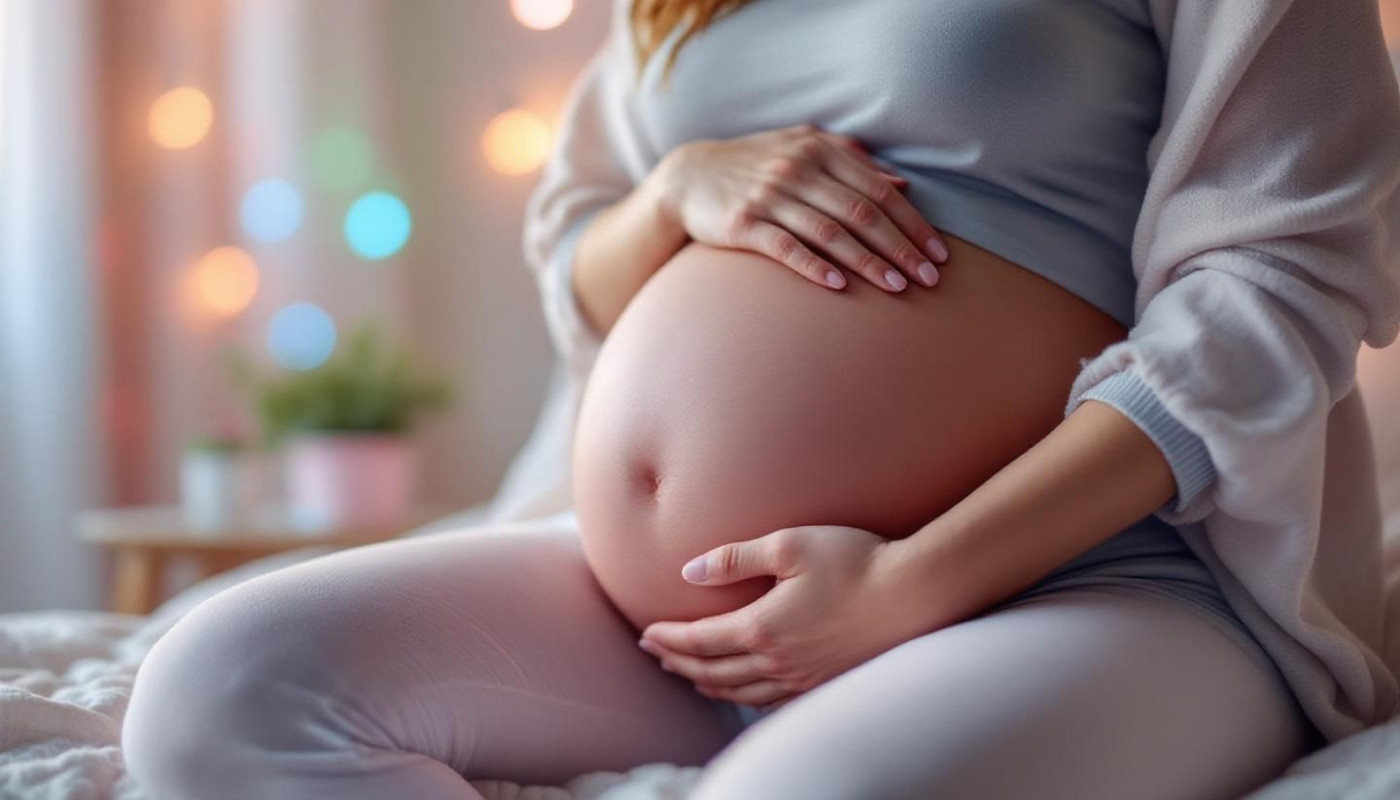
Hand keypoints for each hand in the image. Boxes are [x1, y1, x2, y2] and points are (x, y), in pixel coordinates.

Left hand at [637, 525, 916, 708]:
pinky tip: (741, 688)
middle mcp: (777, 661)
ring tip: (689, 674)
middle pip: (713, 671)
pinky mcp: (824, 682)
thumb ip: (735, 558)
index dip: (668, 639)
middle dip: (678, 663)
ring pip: (740, 691)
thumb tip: (688, 572)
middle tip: (655, 655)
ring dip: (707, 683)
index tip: (646, 635)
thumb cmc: (854, 561)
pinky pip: (771, 699)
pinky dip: (743, 696)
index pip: (700, 641)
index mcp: (762, 627)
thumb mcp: (790, 545)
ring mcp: (802, 677)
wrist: (914, 594)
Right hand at [649, 124, 948, 291]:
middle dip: (901, 247)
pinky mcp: (744, 224)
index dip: (912, 222)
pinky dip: (814, 266)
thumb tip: (900, 184)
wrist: (688, 177)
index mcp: (819, 150)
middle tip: (930, 277)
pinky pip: (785, 248)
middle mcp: (797, 170)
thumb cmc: (755, 164)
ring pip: (829, 232)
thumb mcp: (802, 148)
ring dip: (867, 261)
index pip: (878, 190)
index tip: (939, 253)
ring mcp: (769, 197)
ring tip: (898, 287)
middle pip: (861, 212)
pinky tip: (839, 286)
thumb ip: (851, 161)